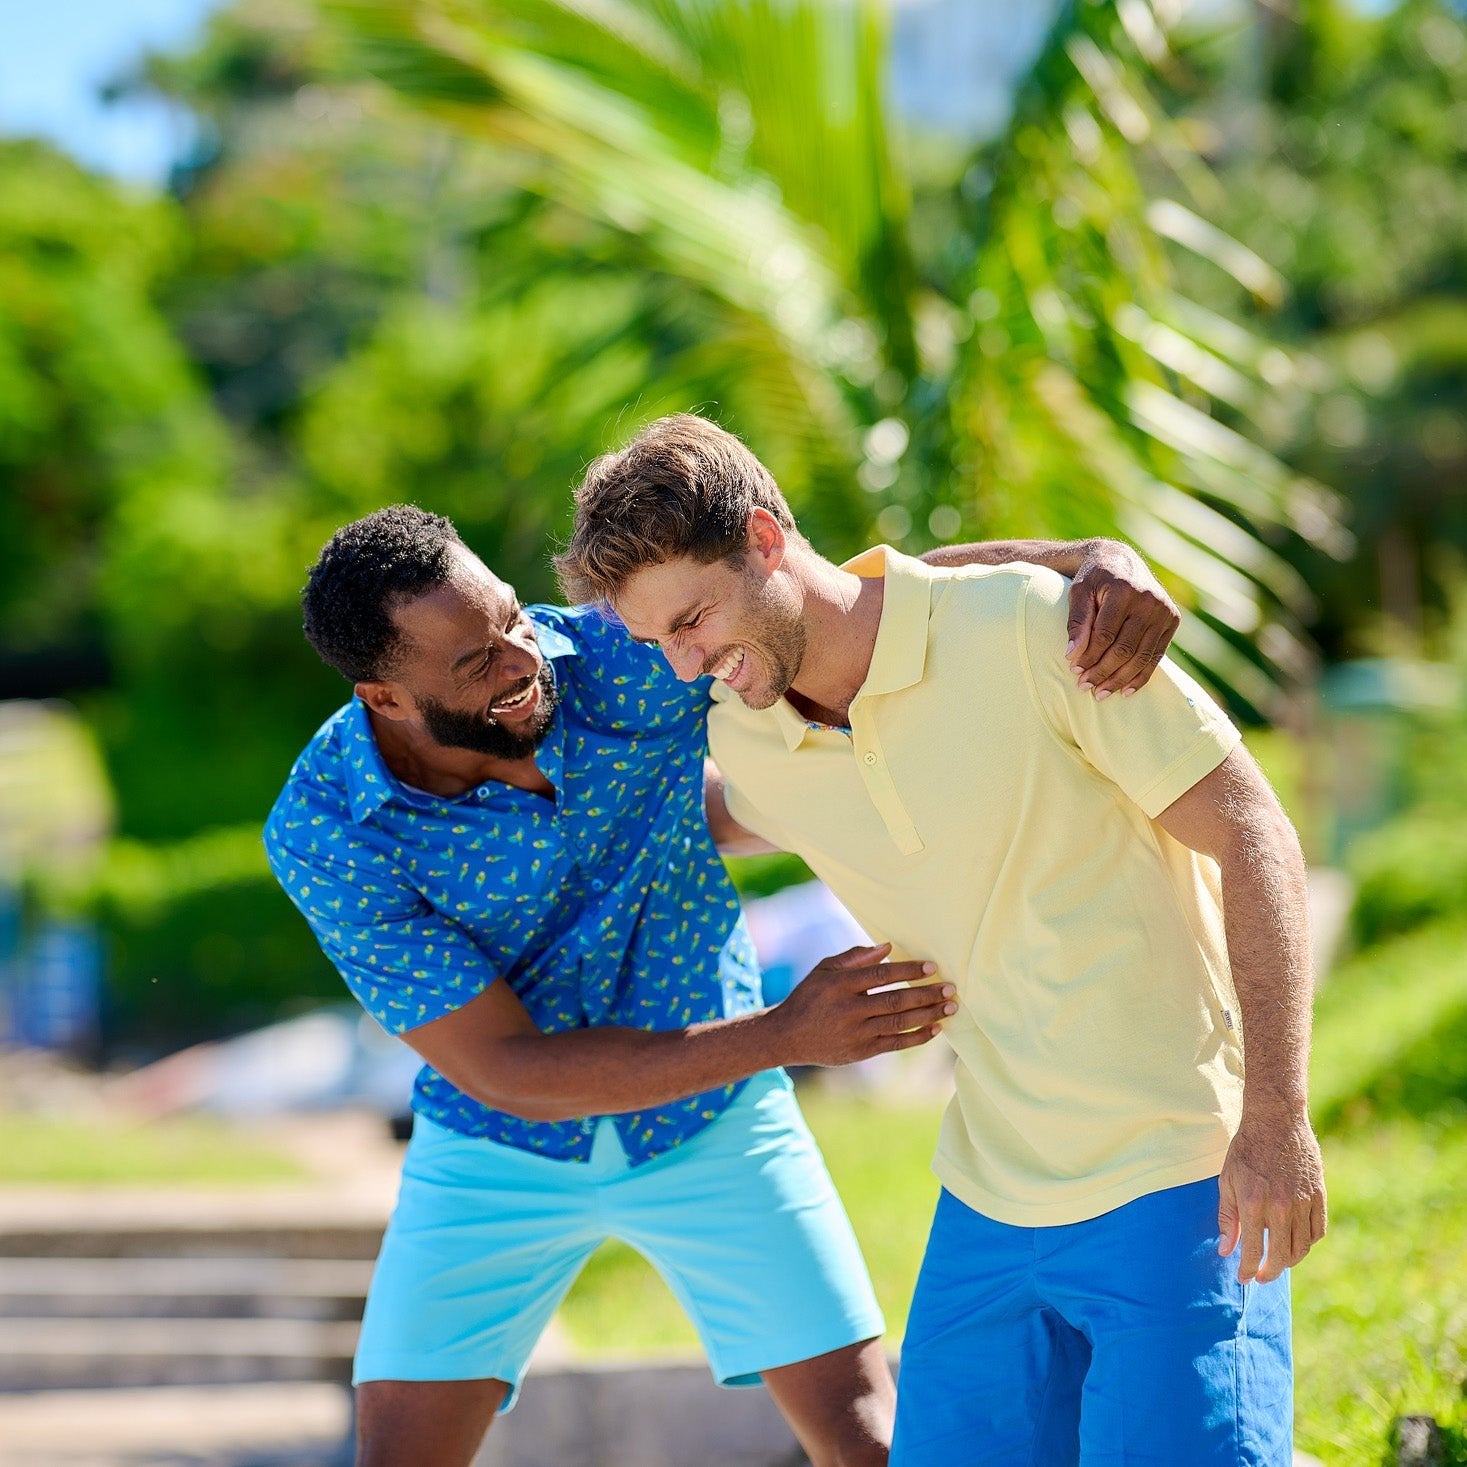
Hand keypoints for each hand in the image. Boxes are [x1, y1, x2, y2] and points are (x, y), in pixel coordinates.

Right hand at [772, 943, 955, 1066]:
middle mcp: (848, 1009)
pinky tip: (935, 1028)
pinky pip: (895, 1044)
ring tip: (950, 1007)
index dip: (908, 970)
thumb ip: (854, 957)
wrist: (787, 1036)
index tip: (932, 967)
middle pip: (895, 1001)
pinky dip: (917, 1037)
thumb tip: (887, 947)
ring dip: (928, 1015)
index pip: (881, 975)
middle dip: (926, 994)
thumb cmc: (809, 996)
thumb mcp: (824, 969)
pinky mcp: (860, 1051)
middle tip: (951, 988)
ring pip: (899, 1023)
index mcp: (840, 984)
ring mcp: (855, 1033)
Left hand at [1066, 542, 1180, 697]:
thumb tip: (1072, 656)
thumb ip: (1076, 621)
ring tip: (1101, 693)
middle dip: (1103, 672)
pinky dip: (1141, 675)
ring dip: (1120, 679)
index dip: (1089, 656)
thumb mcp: (1078, 592)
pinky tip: (1125, 691)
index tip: (1074, 671)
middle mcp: (1149, 600)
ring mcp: (1164, 611)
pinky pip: (1157, 655)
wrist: (1121, 560)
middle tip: (1084, 687)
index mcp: (1124, 590)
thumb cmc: (1093, 578)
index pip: (1105, 634)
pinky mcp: (1172, 620)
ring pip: (1141, 656)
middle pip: (1125, 648)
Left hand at [1217, 1103, 1326, 1283]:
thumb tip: (1225, 1250)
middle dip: (1269, 1272)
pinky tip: (1296, 1243)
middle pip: (1281, 1256)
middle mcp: (1279, 1207)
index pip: (1252, 1250)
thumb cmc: (1246, 1150)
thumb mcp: (1227, 1181)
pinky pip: (1317, 1231)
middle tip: (1261, 1277)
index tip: (1243, 1279)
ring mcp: (1302, 1202)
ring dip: (1290, 1260)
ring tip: (1278, 1261)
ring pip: (1302, 1247)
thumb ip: (1227, 1218)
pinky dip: (1308, 1243)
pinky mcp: (1319, 1195)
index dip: (1247, 1269)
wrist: (1276, 1121)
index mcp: (1253, 1203)